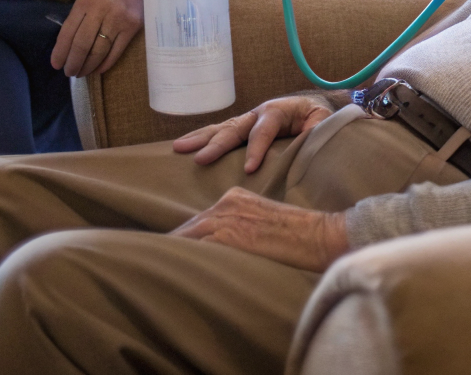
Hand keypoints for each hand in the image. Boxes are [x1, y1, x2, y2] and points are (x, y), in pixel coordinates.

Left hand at [51, 0, 146, 77]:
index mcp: (84, 2)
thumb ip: (80, 16)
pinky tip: (99, 69)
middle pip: (82, 44)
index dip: (60, 52)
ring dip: (88, 66)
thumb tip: (70, 45)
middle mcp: (100, 11)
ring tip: (82, 73)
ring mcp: (117, 20)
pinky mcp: (132, 27)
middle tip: (70, 73)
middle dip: (73, 63)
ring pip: (99, 50)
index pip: (67, 33)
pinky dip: (106, 63)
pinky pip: (116, 51)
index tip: (56, 65)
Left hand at [171, 187, 348, 271]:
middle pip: (188, 228)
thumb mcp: (264, 222)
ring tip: (154, 271)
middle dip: (172, 247)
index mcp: (234, 197)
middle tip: (152, 264)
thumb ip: (241, 228)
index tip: (172, 254)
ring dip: (171, 254)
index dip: (185, 240)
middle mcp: (225, 203)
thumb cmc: (299, 235)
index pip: (200, 222)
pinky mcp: (227, 235)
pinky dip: (181, 260)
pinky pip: (193, 249)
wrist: (318, 235)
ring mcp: (224, 218)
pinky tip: (171, 273)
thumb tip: (222, 253)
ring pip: (185, 238)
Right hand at [173, 96, 333, 169]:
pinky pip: (220, 133)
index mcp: (277, 111)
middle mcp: (257, 114)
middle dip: (217, 144)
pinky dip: (202, 139)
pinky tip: (183, 147)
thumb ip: (316, 131)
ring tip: (179, 148)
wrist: (314, 106)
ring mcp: (247, 120)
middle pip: (235, 128)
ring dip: (200, 139)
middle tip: (200, 159)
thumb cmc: (318, 117)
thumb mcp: (323, 122)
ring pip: (221, 129)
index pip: (263, 131)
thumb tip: (309, 144)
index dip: (256, 149)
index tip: (248, 169)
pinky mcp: (242, 128)